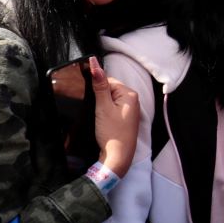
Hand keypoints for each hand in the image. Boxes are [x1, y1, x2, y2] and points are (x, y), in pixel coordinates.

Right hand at [89, 57, 139, 176]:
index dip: (96, 88)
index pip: (109, 80)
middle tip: (97, 112)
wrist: (117, 158)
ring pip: (109, 100)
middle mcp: (133, 100)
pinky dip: (105, 113)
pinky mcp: (125, 120)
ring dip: (101, 106)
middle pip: (109, 90)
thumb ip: (99, 85)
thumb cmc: (112, 134)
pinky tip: (103, 122)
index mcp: (130, 94)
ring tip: (100, 118)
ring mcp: (130, 111)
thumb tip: (94, 64)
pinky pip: (112, 109)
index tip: (91, 99)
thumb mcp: (102, 107)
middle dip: (99, 97)